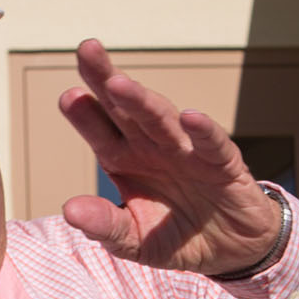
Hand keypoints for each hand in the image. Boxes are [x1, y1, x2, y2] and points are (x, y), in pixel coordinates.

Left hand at [56, 38, 283, 275]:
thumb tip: (69, 211)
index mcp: (125, 159)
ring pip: (162, 118)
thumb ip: (106, 226)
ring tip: (119, 84)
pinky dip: (203, 131)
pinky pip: (212, 144)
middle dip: (105, 79)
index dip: (84, 113)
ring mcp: (187, 151)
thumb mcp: (136, 242)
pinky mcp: (223, 164)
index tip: (68, 97)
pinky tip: (190, 117)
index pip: (99, 129)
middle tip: (87, 50)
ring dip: (143, 100)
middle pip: (125, 108)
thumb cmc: (177, 236)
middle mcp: (152, 147)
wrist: (231, 249)